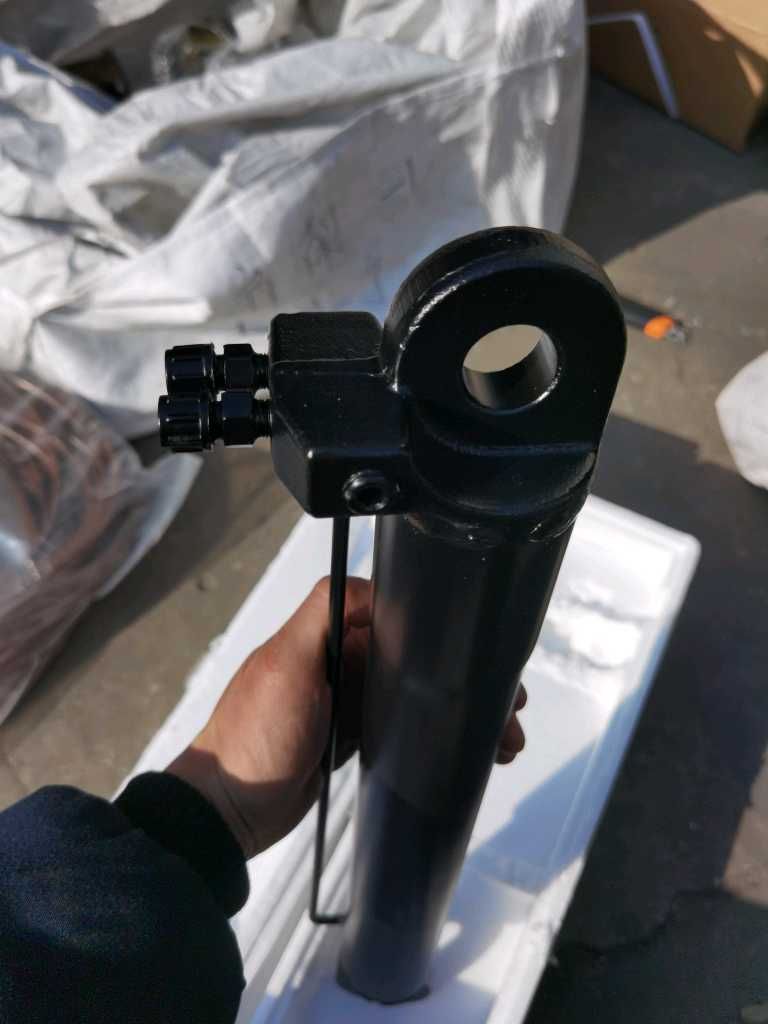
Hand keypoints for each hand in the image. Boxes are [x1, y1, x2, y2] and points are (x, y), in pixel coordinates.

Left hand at [168, 577, 526, 858]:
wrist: (230, 812)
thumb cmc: (257, 735)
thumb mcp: (286, 664)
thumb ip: (323, 615)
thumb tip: (371, 583)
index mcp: (325, 636)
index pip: (395, 615)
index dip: (440, 628)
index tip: (480, 650)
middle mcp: (339, 662)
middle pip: (414, 656)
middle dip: (462, 677)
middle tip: (509, 705)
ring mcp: (348, 703)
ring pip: (416, 695)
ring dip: (458, 712)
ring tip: (502, 738)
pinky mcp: (353, 738)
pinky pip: (403, 727)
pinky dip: (437, 736)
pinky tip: (470, 752)